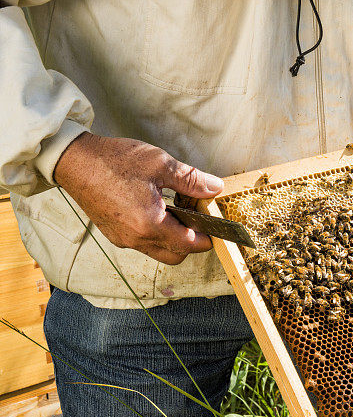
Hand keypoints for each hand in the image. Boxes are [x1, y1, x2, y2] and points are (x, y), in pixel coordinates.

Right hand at [54, 132, 223, 264]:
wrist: (74, 160)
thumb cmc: (114, 161)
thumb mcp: (160, 165)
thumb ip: (191, 180)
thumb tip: (215, 188)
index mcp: (149, 224)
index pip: (189, 245)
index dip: (207, 238)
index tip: (216, 227)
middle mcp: (135, 239)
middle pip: (175, 256)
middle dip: (192, 243)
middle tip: (198, 219)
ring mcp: (122, 239)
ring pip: (158, 251)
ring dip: (173, 239)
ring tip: (176, 211)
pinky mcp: (113, 234)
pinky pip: (142, 243)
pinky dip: (155, 234)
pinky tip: (157, 210)